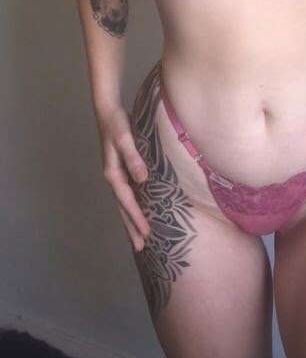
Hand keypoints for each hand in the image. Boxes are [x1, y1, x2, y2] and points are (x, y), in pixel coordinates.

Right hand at [97, 105, 150, 252]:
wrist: (107, 110)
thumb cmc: (116, 122)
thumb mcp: (124, 139)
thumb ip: (133, 158)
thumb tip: (143, 179)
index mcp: (112, 173)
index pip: (127, 201)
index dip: (136, 218)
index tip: (146, 233)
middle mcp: (113, 177)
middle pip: (123, 207)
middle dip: (131, 227)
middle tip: (141, 247)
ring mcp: (116, 174)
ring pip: (124, 202)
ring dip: (131, 219)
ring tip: (140, 236)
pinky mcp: (121, 169)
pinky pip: (128, 193)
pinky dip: (133, 205)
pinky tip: (141, 210)